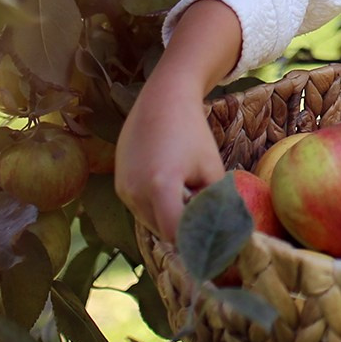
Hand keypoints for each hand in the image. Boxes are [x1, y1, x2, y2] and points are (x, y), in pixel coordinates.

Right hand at [114, 70, 226, 239]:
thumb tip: (222, 231)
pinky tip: (169, 183)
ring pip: (149, 220)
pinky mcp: (118, 184)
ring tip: (184, 191)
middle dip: (183, 226)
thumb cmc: (193, 134)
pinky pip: (139, 207)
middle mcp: (135, 191)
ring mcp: (123, 188)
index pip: (176, 234)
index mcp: (161, 186)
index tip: (209, 240)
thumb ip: (215, 203)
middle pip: (162, 230)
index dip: (194, 240)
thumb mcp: (211, 169)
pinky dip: (155, 205)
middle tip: (201, 212)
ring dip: (168, 216)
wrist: (162, 101)